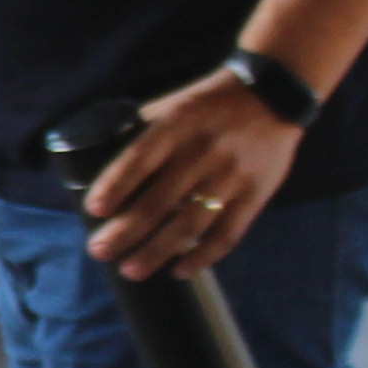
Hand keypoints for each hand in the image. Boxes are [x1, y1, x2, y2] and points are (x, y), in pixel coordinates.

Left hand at [83, 66, 302, 274]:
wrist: (273, 96)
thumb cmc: (209, 105)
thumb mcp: (173, 105)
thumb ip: (142, 132)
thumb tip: (101, 159)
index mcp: (176, 125)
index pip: (138, 159)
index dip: (114, 186)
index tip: (94, 211)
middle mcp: (202, 152)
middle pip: (159, 201)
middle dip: (125, 231)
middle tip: (99, 251)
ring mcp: (230, 176)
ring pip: (189, 224)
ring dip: (157, 252)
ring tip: (131, 270)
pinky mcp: (255, 194)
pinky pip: (227, 234)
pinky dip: (202, 257)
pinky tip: (179, 270)